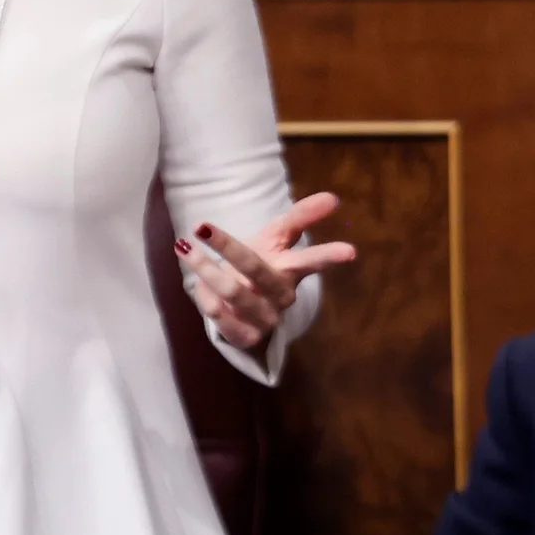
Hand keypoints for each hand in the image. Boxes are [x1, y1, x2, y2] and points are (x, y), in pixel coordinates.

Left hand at [175, 192, 356, 351]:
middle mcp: (281, 296)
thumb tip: (332, 197)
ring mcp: (264, 318)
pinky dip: (205, 297)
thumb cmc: (264, 264)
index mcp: (293, 270)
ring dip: (205, 268)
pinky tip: (197, 284)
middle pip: (256, 269)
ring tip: (183, 247)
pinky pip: (220, 318)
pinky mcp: (245, 337)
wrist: (246, 308)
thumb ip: (301, 217)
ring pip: (232, 292)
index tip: (351, 252)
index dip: (329, 256)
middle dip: (228, 247)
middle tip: (202, 227)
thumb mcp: (279, 238)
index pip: (312, 261)